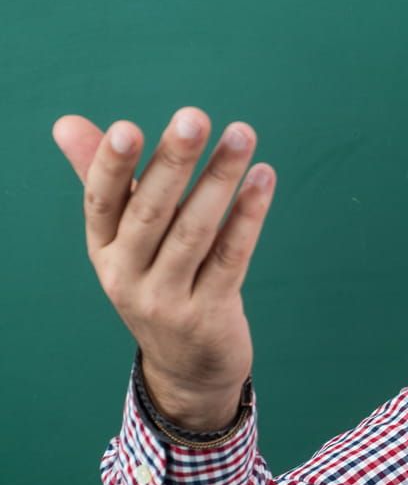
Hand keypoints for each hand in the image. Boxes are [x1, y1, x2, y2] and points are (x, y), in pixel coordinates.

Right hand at [53, 108, 276, 429]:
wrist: (186, 368)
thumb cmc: (155, 280)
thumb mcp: (123, 238)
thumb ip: (103, 178)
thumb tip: (65, 123)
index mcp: (103, 250)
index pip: (101, 202)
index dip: (110, 166)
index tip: (127, 127)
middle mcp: (127, 275)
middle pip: (151, 212)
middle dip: (173, 162)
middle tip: (194, 116)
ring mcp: (167, 298)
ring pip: (195, 231)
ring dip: (220, 179)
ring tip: (242, 134)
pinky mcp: (209, 313)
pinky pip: (231, 257)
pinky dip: (249, 215)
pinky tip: (264, 178)